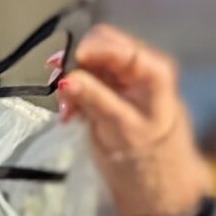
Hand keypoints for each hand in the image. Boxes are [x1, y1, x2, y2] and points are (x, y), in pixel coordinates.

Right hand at [54, 25, 209, 215]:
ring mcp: (122, 71)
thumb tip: (65, 80)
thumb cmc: (145, 150)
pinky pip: (83, 76)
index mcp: (152, 67)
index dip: (86, 51)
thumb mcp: (119, 126)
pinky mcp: (108, 82)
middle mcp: (138, 62)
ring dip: (71, 80)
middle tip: (62, 94)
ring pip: (86, 60)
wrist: (154, 171)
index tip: (63, 70)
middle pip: (97, 45)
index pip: (114, 44)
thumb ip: (94, 99)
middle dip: (75, 66)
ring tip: (68, 112)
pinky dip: (73, 90)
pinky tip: (72, 113)